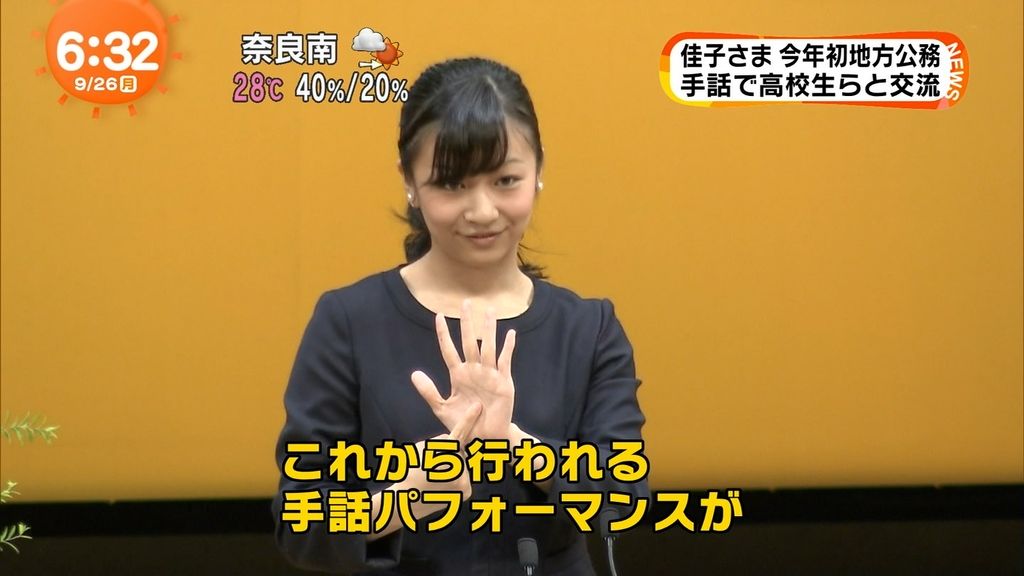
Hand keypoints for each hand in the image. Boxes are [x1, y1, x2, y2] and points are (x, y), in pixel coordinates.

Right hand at [368, 401, 481, 540]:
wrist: (406, 503)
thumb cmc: (411, 472)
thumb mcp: (420, 449)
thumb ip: (438, 441)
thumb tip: (453, 443)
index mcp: (443, 453)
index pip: (459, 432)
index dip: (468, 418)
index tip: (478, 406)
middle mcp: (457, 466)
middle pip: (458, 451)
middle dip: (449, 454)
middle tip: (432, 467)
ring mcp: (464, 481)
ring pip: (462, 465)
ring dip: (453, 467)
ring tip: (436, 478)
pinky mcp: (466, 492)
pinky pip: (465, 478)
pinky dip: (457, 480)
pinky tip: (444, 486)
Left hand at [411, 299, 516, 440]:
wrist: (483, 439)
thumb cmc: (464, 423)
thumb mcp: (442, 408)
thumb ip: (428, 391)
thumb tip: (414, 374)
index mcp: (458, 375)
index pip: (449, 349)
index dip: (444, 333)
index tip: (439, 316)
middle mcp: (474, 371)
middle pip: (470, 342)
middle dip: (468, 323)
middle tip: (466, 302)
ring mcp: (489, 375)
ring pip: (488, 347)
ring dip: (489, 329)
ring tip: (489, 310)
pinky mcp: (504, 383)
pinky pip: (505, 362)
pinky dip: (508, 348)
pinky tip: (510, 334)